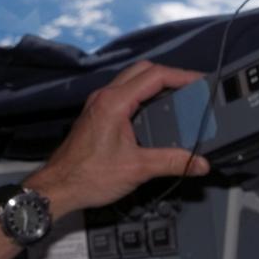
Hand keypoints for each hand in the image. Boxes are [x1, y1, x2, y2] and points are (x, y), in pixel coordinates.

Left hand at [25, 61, 209, 217]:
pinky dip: (144, 96)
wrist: (59, 187)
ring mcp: (99, 104)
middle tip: (192, 87)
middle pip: (143, 71)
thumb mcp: (137, 169)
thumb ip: (172, 162)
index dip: (181, 75)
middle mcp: (104, 97)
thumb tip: (198, 162)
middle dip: (170, 75)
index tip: (200, 81)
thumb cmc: (86, 176)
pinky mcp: (97, 115)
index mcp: (113, 103)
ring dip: (156, 84)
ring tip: (179, 96)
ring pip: (132, 80)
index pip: (154, 76)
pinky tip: (156, 112)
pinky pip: (124, 94)